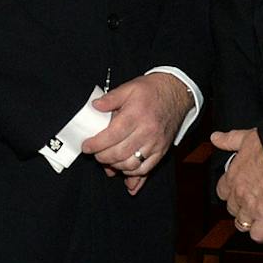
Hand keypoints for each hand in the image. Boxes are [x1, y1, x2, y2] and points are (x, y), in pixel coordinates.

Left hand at [82, 73, 189, 189]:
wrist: (176, 93)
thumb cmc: (151, 90)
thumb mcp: (129, 87)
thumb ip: (111, 98)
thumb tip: (94, 106)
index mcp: (136, 115)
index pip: (112, 135)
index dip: (96, 144)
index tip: (86, 147)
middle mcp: (147, 131)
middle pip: (120, 153)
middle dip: (103, 157)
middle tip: (95, 154)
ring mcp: (156, 143)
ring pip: (132, 165)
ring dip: (116, 167)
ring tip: (107, 161)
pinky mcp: (162, 151)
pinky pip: (146, 169)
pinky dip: (133, 175)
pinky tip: (124, 172)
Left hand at [210, 128, 262, 243]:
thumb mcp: (248, 138)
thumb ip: (230, 140)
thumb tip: (215, 138)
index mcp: (233, 175)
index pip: (222, 191)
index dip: (230, 193)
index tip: (238, 192)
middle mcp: (238, 193)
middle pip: (232, 209)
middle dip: (240, 209)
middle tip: (252, 206)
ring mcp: (250, 207)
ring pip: (241, 224)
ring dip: (249, 223)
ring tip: (260, 220)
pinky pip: (257, 235)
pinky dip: (261, 234)